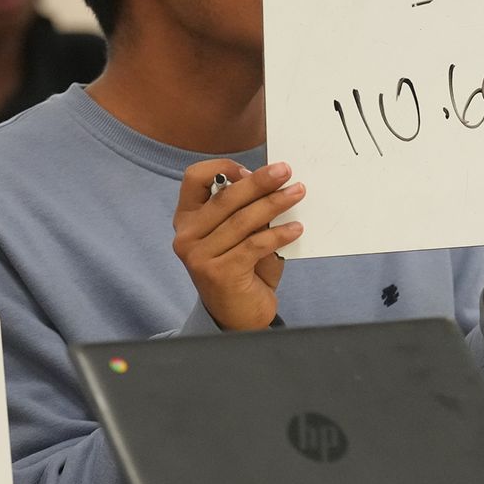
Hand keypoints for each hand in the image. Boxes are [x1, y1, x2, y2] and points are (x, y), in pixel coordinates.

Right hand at [172, 159, 303, 330]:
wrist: (239, 315)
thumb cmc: (242, 269)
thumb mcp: (240, 235)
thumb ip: (246, 211)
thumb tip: (273, 183)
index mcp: (187, 219)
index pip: (194, 178)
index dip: (222, 167)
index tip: (250, 169)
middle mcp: (186, 235)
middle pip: (224, 197)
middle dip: (259, 182)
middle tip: (286, 171)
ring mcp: (198, 256)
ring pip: (242, 220)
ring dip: (274, 203)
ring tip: (298, 193)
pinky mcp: (218, 273)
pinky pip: (254, 245)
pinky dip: (278, 234)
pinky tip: (296, 228)